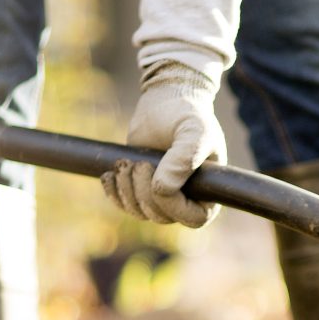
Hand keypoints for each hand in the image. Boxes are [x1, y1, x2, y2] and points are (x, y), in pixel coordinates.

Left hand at [102, 61, 224, 227]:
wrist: (166, 100)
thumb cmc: (188, 115)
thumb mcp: (194, 132)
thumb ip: (184, 158)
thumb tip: (163, 189)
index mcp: (208, 192)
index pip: (193, 219)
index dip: (174, 207)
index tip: (160, 182)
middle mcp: (187, 199)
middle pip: (162, 216)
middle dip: (145, 192)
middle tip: (141, 163)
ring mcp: (163, 196)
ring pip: (141, 212)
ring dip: (128, 190)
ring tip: (126, 163)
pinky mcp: (141, 188)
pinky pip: (125, 205)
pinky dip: (115, 192)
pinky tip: (110, 174)